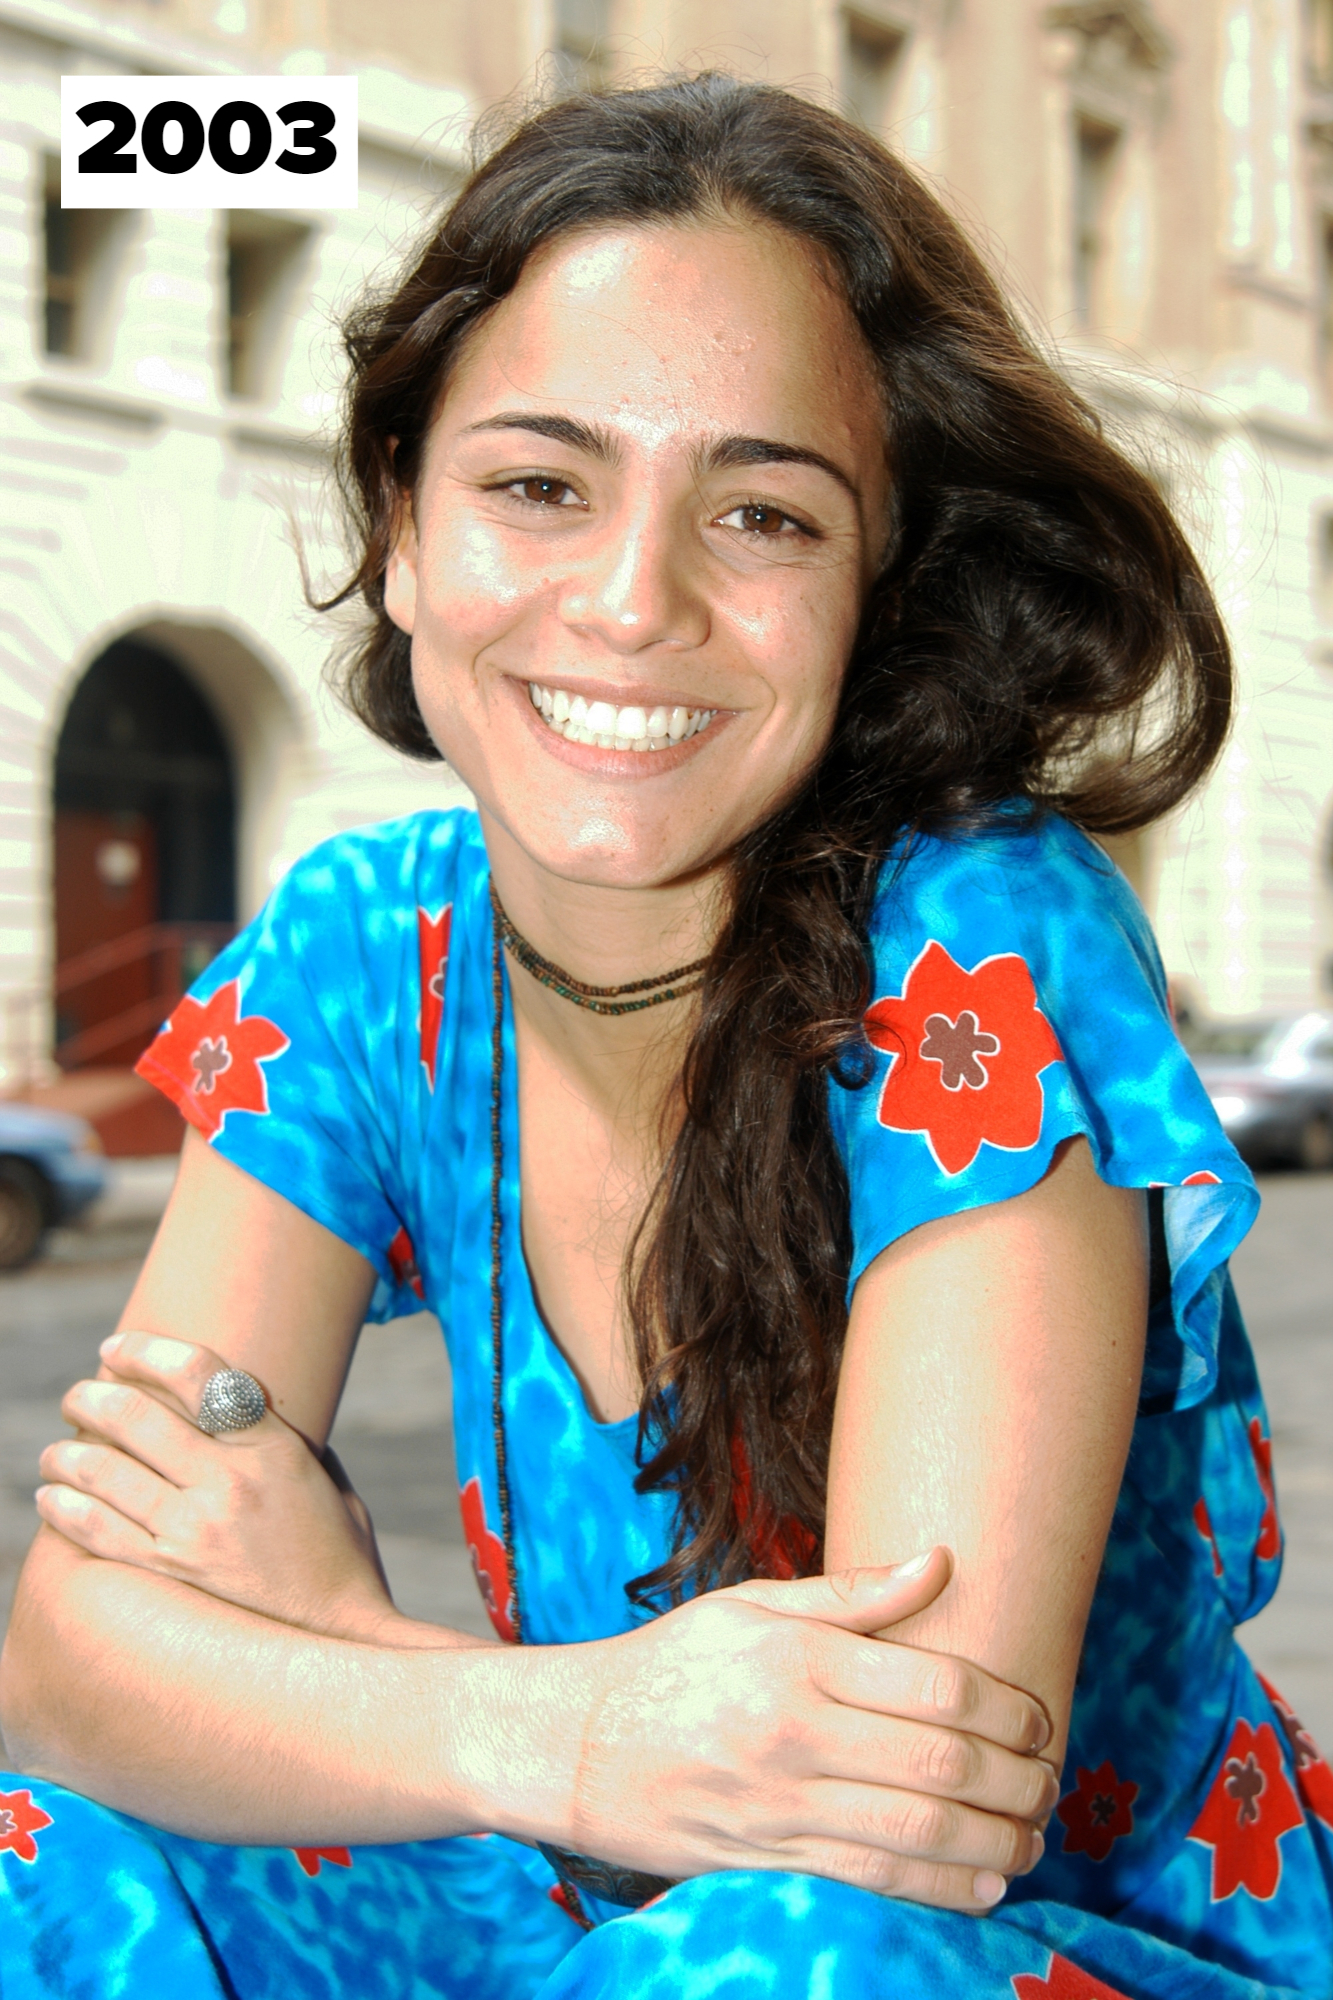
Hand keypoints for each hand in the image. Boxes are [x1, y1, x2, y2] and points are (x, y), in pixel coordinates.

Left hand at [35, 1330, 402, 1644]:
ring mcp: (194, 1531)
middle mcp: (229, 1482)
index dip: (145, 1351)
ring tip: (56, 1450)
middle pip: (135, 1416)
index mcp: (273, 1448)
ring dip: (66, 1453)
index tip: (115, 1348)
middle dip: (91, 1397)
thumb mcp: (328, 1484)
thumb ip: (286, 1444)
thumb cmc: (340, 1561)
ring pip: (103, 1471)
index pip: (198, 1373)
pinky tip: (50, 1497)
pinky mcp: (170, 1576)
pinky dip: (63, 1507)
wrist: (342, 1644)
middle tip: (76, 1396)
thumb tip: (245, 1414)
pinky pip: (96, 1531)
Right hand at [475, 1551, 1056, 1915]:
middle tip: (1052, 1778)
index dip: (1004, 1705)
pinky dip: (942, 1886)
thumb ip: (852, 1595)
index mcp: (797, 1655)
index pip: (932, 1682)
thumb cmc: (672, 1663)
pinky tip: (985, 1881)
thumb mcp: (750, 1605)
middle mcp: (795, 1729)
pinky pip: (873, 1877)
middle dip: (1016, 1777)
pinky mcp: (770, 1856)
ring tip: (1034, 1833)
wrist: (576, 1745)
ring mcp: (782, 1802)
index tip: (1037, 1716)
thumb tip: (940, 1561)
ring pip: (917, 1831)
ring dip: (995, 1838)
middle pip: (938, 1761)